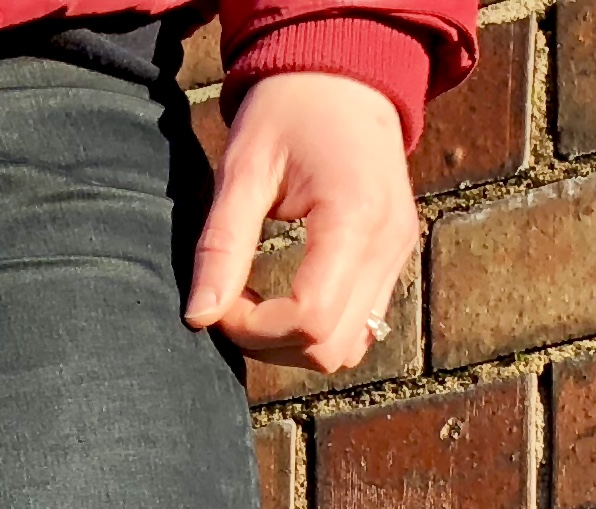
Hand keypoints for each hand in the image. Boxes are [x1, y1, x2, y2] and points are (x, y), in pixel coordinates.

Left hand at [184, 71, 419, 374]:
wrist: (343, 74)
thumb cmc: (287, 112)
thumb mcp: (243, 168)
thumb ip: (222, 244)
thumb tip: (198, 317)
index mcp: (354, 217)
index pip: (309, 319)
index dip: (254, 329)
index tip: (221, 301)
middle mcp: (388, 243)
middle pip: (330, 348)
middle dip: (270, 343)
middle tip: (232, 303)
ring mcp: (398, 253)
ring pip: (348, 348)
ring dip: (293, 343)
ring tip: (257, 302)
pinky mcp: (395, 257)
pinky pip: (360, 325)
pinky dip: (318, 329)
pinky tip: (285, 298)